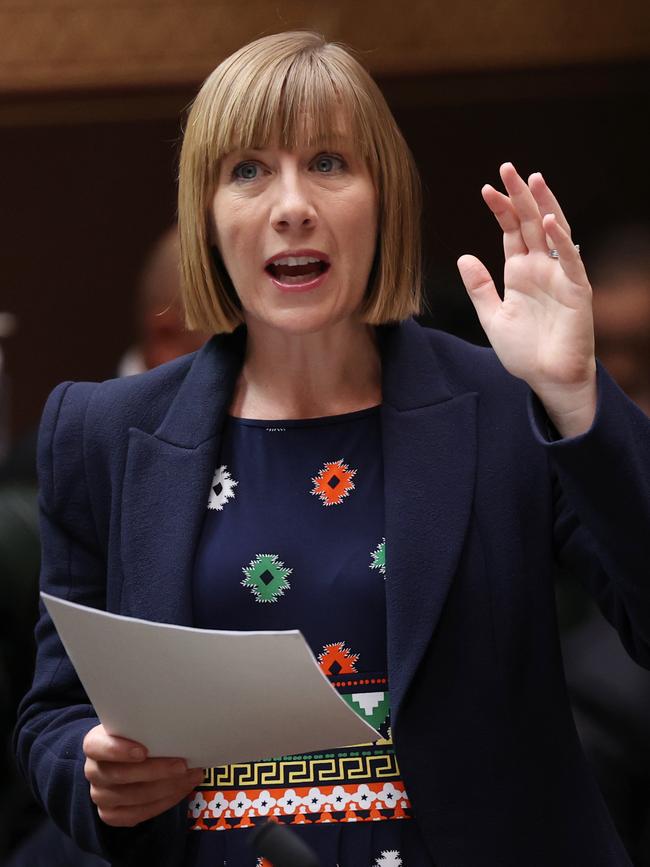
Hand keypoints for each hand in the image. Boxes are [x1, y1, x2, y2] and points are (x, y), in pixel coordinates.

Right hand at [83, 724, 203, 827]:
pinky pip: (138, 814)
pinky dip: (164, 802)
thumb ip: (146, 727)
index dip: (118, 750)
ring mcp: (100, 796)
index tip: (143, 751)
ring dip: (167, 787)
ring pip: (134, 797)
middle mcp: (93, 771)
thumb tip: (178, 726)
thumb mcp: (135, 727)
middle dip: (156, 771)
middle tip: (182, 765)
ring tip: (191, 776)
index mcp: (94, 744)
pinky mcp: (111, 815)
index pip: (96, 747)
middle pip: (121, 775)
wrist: (123, 760)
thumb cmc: (134, 738)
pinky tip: (181, 790)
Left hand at [457, 163, 596, 437]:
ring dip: (545, 206)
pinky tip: (549, 222)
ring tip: (534, 179)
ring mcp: (560, 277)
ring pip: (553, 233)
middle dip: (520, 196)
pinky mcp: (576, 291)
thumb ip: (479, 288)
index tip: (485, 188)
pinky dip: (560, 242)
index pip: (511, 232)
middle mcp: (541, 268)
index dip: (501, 210)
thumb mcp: (492, 318)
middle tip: (508, 168)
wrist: (547, 379)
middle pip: (531, 223)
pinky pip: (569, 262)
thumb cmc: (524, 351)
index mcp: (520, 272)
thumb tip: (463, 256)